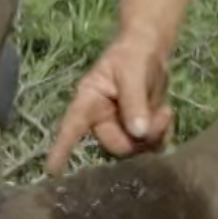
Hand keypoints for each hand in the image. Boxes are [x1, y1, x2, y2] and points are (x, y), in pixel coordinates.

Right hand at [44, 32, 173, 174]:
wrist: (150, 48)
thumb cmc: (132, 55)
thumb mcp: (132, 72)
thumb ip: (134, 101)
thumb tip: (138, 133)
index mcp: (88, 100)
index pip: (71, 126)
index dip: (61, 148)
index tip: (51, 170)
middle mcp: (100, 118)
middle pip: (115, 144)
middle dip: (138, 137)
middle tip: (158, 117)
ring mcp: (119, 125)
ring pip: (133, 148)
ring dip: (153, 136)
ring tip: (163, 113)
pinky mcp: (136, 129)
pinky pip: (148, 146)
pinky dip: (161, 135)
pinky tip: (165, 116)